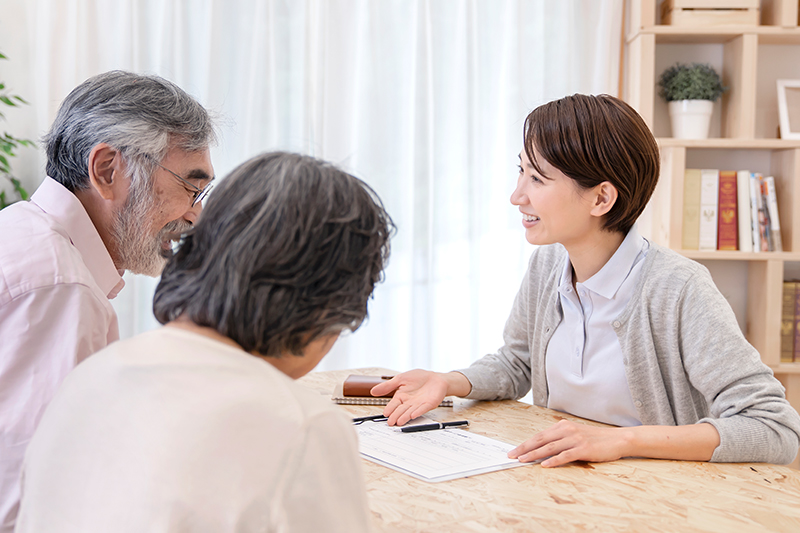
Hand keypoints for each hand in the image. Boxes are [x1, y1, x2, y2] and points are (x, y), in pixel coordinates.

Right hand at [370, 370, 467, 425]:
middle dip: (395, 416)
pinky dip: (418, 412)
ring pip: (410, 412)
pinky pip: (422, 408)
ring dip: (405, 417)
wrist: (435, 378)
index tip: (385, 414)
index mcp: (401, 396)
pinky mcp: (428, 404)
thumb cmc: (418, 378)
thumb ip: (387, 386)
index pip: (393, 404)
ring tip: (399, 422)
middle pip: (401, 410)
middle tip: (390, 423)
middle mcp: (409, 402)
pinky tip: (413, 415)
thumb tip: (373, 391)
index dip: (390, 409)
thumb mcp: (400, 379)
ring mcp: (418, 404)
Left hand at [508, 420, 632, 467]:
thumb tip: (541, 450)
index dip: (525, 443)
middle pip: (540, 440)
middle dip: (524, 448)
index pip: (539, 435)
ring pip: (550, 447)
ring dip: (534, 454)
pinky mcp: (583, 448)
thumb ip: (559, 439)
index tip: (513, 450)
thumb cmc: (595, 439)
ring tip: (523, 460)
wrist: (617, 439)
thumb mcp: (574, 434)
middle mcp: (566, 430)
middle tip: (512, 455)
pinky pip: (565, 455)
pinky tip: (545, 465)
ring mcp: (575, 439)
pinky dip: (554, 460)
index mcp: (562, 426)